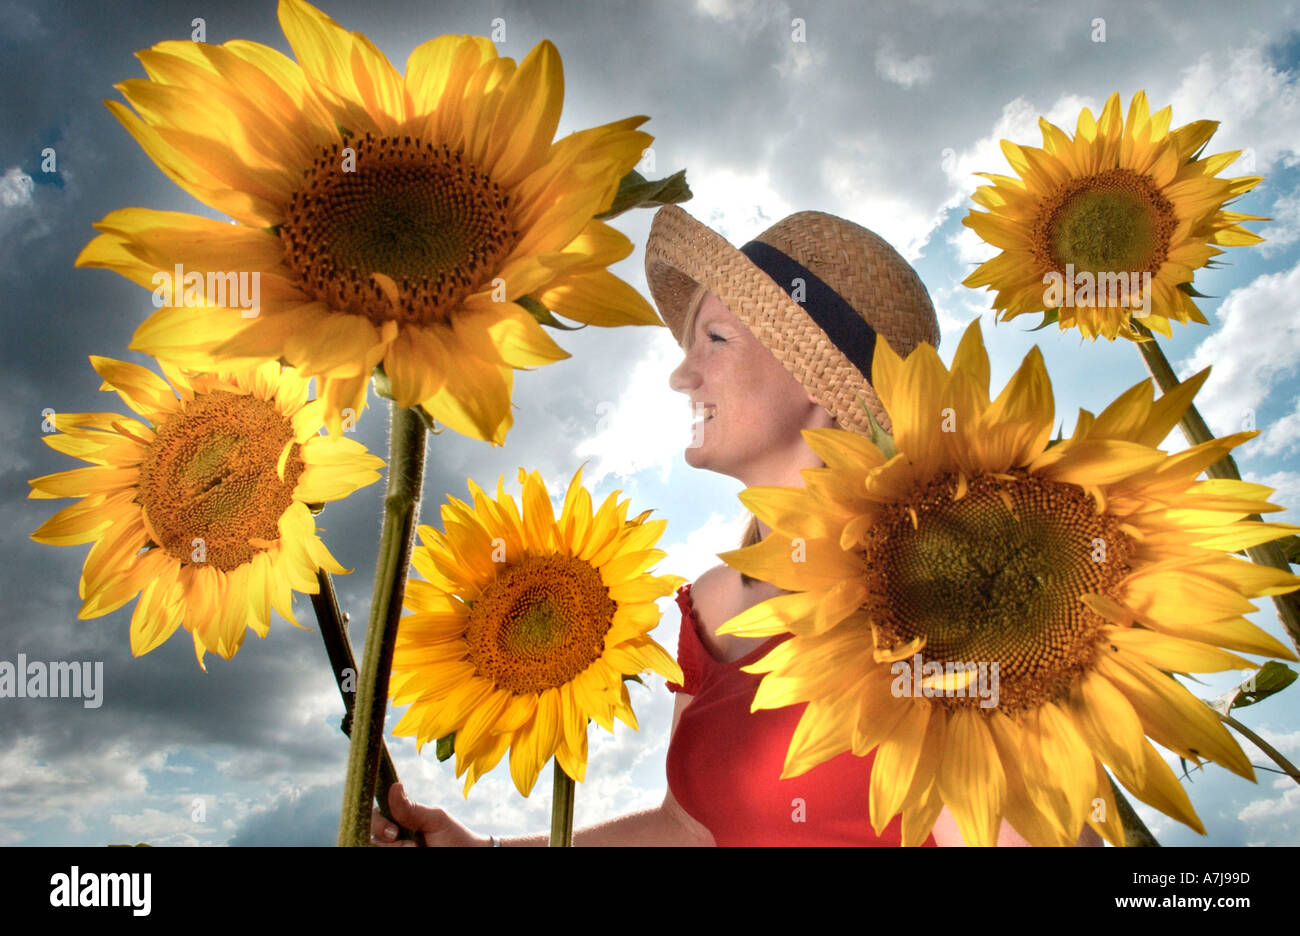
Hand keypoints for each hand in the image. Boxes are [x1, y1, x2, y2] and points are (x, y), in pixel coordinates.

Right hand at [369, 782, 491, 846]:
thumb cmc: (454, 838)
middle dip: (386, 841)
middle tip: (412, 846)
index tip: (394, 831)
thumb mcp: (435, 820)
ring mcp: (393, 849)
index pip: (373, 816)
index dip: (377, 823)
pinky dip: (394, 853)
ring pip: (372, 847)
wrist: (469, 857)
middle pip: (369, 836)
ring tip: (416, 850)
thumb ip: (412, 808)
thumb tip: (395, 786)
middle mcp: (391, 838)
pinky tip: (413, 853)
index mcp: (398, 821)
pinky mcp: (395, 859)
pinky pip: (380, 855)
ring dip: (393, 850)